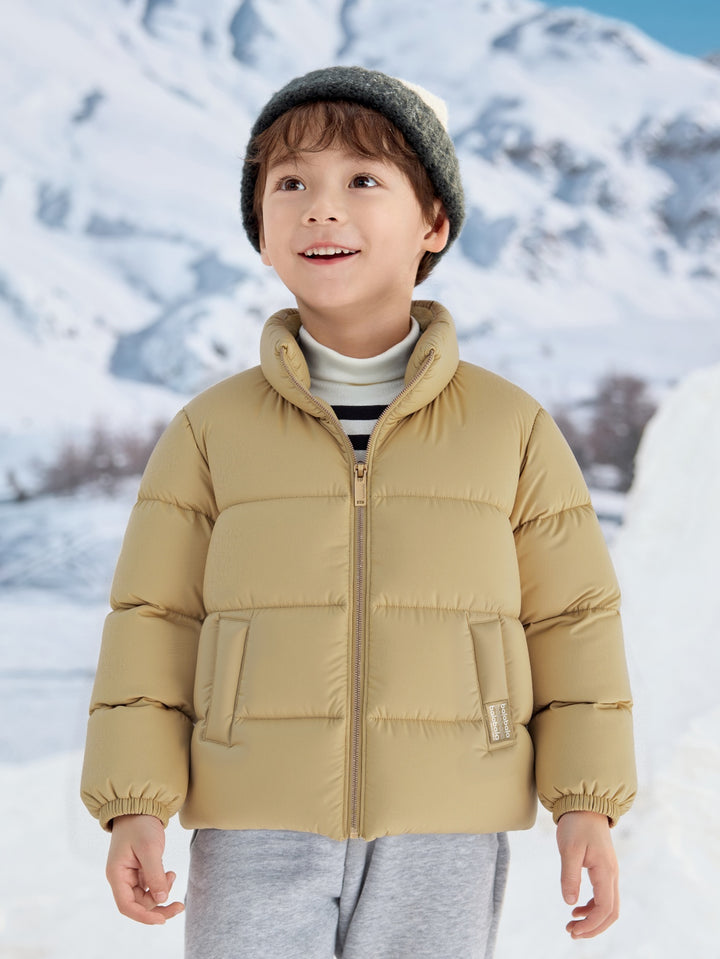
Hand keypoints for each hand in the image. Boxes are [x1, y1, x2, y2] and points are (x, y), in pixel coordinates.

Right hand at [106, 813, 184, 924]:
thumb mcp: (150, 848)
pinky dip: (161, 884)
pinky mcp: (140, 869)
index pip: (126, 906)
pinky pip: (150, 886)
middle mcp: (121, 878)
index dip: (144, 916)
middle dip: (158, 906)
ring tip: (172, 875)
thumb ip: (155, 875)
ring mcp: (131, 874)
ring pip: (146, 896)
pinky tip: (170, 873)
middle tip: (180, 906)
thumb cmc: (140, 824)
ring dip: (161, 893)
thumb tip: (162, 898)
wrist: (141, 805)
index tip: (162, 920)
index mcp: (117, 874)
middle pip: (138, 904)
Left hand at [556, 810, 618, 938]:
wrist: (585, 804)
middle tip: (571, 932)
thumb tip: (569, 902)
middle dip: (593, 927)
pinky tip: (576, 907)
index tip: (572, 929)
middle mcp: (612, 874)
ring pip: (608, 906)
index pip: (605, 908)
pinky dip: (591, 907)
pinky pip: (603, 895)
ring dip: (592, 919)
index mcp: (606, 871)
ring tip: (571, 924)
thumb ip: (570, 876)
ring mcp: (609, 872)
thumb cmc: (577, 824)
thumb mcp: (569, 849)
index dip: (590, 924)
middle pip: (611, 913)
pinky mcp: (603, 869)